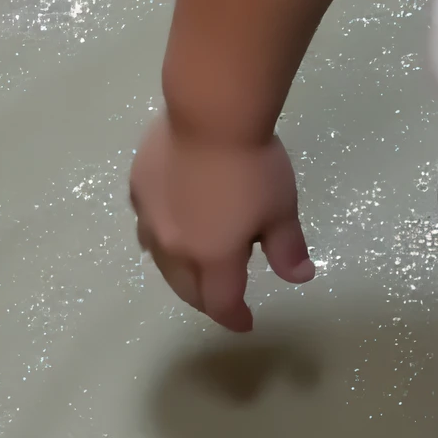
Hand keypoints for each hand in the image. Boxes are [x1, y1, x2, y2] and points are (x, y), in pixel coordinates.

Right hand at [128, 114, 314, 331]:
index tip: (246, 323)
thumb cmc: (254, 165)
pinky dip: (162, 237)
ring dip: (179, 272)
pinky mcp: (137, 189)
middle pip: (186, 288)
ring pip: (160, 260)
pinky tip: (171, 224)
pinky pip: (148, 226)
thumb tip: (300, 277)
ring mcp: (150, 218)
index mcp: (212, 257)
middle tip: (221, 301)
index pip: (221, 302)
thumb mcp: (281, 210)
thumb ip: (287, 249)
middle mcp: (174, 246)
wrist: (211, 115)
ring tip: (193, 268)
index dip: (234, 317)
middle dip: (205, 300)